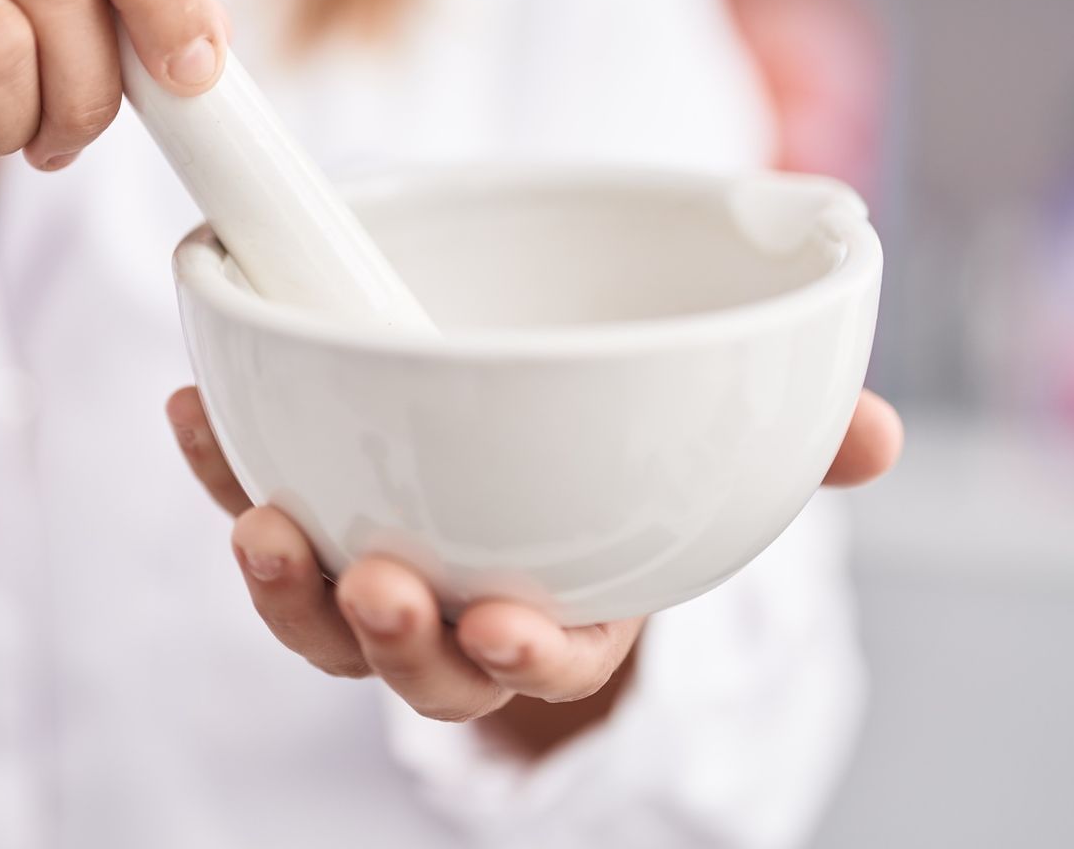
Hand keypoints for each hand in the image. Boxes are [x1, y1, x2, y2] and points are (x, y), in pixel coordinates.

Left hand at [167, 385, 902, 741]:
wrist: (546, 423)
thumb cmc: (638, 458)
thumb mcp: (720, 448)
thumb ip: (796, 442)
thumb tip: (878, 436)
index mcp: (576, 602)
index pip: (552, 657)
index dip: (527, 653)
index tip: (504, 623)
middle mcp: (469, 605)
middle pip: (422, 661)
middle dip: (389, 637)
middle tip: (374, 583)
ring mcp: (383, 560)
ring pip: (320, 615)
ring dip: (285, 581)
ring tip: (261, 523)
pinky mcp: (312, 498)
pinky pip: (258, 502)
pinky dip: (221, 468)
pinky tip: (195, 412)